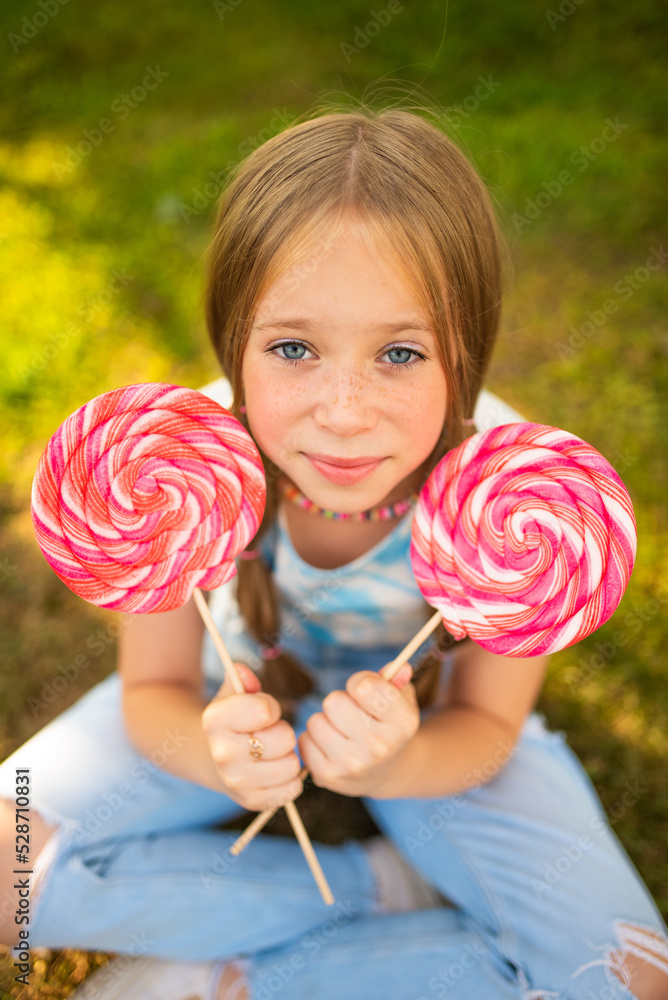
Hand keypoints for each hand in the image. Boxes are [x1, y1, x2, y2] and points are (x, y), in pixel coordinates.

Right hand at [201, 663, 302, 811]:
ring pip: (291, 765)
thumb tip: (243, 672)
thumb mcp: (232, 694)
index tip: (264, 712)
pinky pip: (292, 789)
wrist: (215, 758)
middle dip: (283, 732)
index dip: (271, 708)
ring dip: (288, 756)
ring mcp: (235, 781)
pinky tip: (275, 772)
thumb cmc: (233, 721)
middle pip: (284, 739)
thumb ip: (240, 679)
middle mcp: (222, 753)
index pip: (265, 710)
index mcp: (215, 720)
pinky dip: (291, 779)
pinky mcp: (251, 801)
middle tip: (270, 734)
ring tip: (273, 753)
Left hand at [298, 662, 418, 797]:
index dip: (360, 682)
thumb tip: (400, 667)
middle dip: (340, 702)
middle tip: (352, 714)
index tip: (366, 691)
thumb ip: (395, 678)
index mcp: (402, 723)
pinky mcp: (328, 776)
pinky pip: (304, 740)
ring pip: (315, 721)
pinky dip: (314, 739)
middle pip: (333, 701)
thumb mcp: (399, 699)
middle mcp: (379, 747)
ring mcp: (352, 764)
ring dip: (326, 720)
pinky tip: (332, 745)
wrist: (385, 772)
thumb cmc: (389, 725)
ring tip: (342, 730)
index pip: (364, 686)